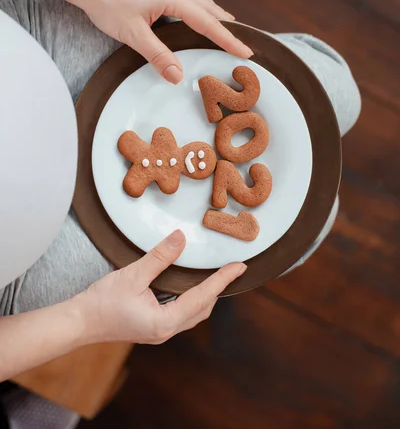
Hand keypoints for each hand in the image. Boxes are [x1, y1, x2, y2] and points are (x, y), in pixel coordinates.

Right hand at [75, 230, 245, 343]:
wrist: (79, 322)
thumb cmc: (102, 302)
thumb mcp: (133, 275)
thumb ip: (159, 257)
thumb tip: (180, 238)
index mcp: (165, 321)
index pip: (203, 297)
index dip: (222, 280)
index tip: (239, 267)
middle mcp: (166, 330)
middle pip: (202, 309)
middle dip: (218, 289)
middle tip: (231, 269)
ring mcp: (159, 331)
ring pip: (193, 313)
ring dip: (205, 295)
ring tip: (216, 275)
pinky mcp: (153, 327)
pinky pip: (181, 313)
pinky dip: (191, 298)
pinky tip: (188, 285)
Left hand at [76, 0, 252, 82]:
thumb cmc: (108, 4)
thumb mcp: (134, 35)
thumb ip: (158, 55)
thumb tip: (179, 75)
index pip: (208, 22)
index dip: (228, 38)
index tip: (246, 50)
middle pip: (209, 8)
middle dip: (227, 25)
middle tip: (243, 41)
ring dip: (215, 13)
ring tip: (226, 26)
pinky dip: (200, 6)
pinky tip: (195, 12)